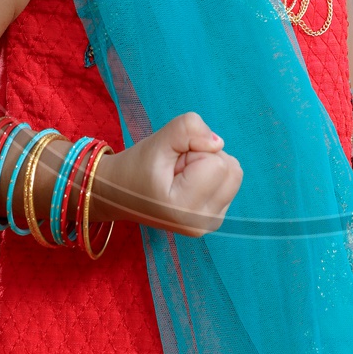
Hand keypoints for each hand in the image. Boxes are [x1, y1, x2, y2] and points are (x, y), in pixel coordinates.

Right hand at [90, 111, 242, 236]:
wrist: (119, 193)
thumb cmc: (136, 167)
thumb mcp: (157, 141)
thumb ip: (188, 129)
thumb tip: (218, 143)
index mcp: (186, 211)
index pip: (218, 163)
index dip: (195, 151)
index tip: (172, 162)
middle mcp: (202, 223)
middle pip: (231, 169)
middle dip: (205, 157)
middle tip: (177, 167)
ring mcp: (211, 224)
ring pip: (233, 174)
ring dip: (209, 165)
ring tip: (181, 175)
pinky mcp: (215, 218)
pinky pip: (229, 182)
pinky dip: (211, 175)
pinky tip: (188, 183)